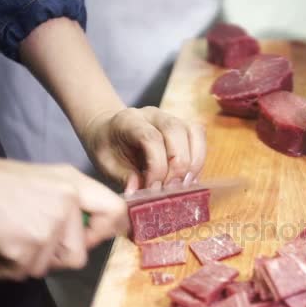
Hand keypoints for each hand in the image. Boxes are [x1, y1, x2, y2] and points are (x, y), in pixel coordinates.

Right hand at [0, 154, 126, 279]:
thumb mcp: (44, 179)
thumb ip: (69, 201)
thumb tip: (85, 232)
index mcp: (74, 182)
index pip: (116, 210)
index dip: (107, 231)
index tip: (90, 239)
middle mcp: (69, 202)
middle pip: (80, 254)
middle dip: (55, 258)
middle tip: (33, 247)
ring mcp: (51, 224)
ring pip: (50, 266)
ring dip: (28, 263)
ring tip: (8, 246)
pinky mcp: (30, 245)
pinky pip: (24, 272)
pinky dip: (4, 269)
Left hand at [81, 107, 206, 191]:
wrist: (111, 133)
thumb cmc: (108, 148)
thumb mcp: (105, 163)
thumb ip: (123, 176)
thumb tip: (138, 192)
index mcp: (129, 120)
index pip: (151, 137)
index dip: (157, 166)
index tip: (153, 189)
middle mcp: (153, 114)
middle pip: (176, 132)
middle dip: (177, 166)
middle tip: (170, 191)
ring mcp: (172, 118)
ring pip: (193, 132)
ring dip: (193, 163)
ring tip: (183, 187)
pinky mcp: (184, 127)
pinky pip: (199, 138)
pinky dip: (199, 160)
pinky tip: (189, 179)